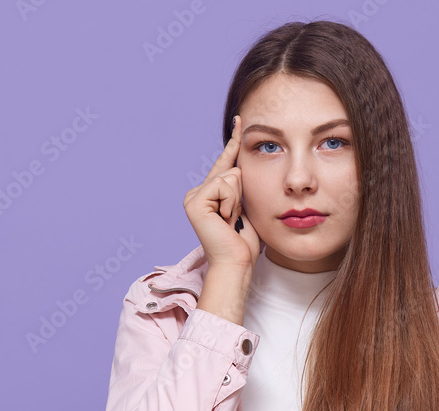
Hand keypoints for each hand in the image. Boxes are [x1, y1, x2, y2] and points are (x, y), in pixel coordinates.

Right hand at [182, 115, 260, 269]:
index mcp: (208, 193)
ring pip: (231, 176)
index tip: (240, 119)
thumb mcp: (245, 206)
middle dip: (241, 194)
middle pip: (232, 170)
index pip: (226, 162)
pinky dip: (231, 203)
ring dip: (238, 200)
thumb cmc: (244, 242)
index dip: (234, 142)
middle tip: (235, 218)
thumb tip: (242, 165)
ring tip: (231, 221)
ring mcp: (193, 197)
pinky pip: (224, 185)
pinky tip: (225, 220)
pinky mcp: (195, 201)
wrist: (236, 262)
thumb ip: (241, 186)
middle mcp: (197, 192)